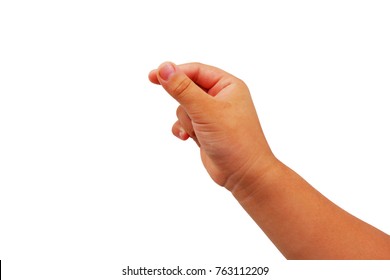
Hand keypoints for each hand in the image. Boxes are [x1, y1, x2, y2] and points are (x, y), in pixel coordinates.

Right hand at [149, 62, 276, 192]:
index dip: (174, 72)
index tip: (152, 76)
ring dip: (186, 121)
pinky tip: (187, 138)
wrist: (244, 175)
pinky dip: (183, 130)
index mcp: (228, 85)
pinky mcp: (205, 130)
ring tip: (200, 133)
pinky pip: (184, 122)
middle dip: (185, 106)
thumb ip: (183, 89)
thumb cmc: (234, 141)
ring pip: (184, 108)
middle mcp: (221, 97)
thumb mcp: (206, 111)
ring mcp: (212, 114)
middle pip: (187, 89)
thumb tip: (164, 68)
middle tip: (192, 117)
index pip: (196, 70)